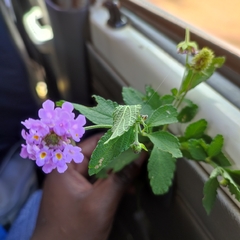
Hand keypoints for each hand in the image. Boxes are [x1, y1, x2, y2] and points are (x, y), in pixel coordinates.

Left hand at [31, 133, 145, 239]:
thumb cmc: (76, 231)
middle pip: (97, 155)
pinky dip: (111, 183)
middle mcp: (68, 170)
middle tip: (140, 155)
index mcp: (66, 166)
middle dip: (119, 157)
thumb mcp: (101, 202)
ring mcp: (73, 182)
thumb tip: (141, 154)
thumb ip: (121, 177)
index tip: (135, 137)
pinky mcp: (79, 193)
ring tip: (137, 173)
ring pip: (99, 169)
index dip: (115, 139)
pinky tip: (128, 188)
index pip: (93, 142)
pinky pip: (97, 181)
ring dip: (118, 171)